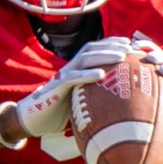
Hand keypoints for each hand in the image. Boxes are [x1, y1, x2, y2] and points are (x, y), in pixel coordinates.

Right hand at [16, 37, 132, 136]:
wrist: (32, 120)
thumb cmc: (58, 112)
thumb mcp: (79, 100)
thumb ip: (93, 94)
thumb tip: (117, 99)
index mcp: (75, 69)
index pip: (94, 50)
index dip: (110, 44)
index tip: (129, 43)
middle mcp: (69, 69)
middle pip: (91, 49)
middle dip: (111, 46)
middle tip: (130, 47)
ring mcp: (62, 77)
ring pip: (84, 59)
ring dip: (104, 56)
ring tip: (121, 57)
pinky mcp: (56, 89)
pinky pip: (72, 79)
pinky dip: (87, 75)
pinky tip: (101, 74)